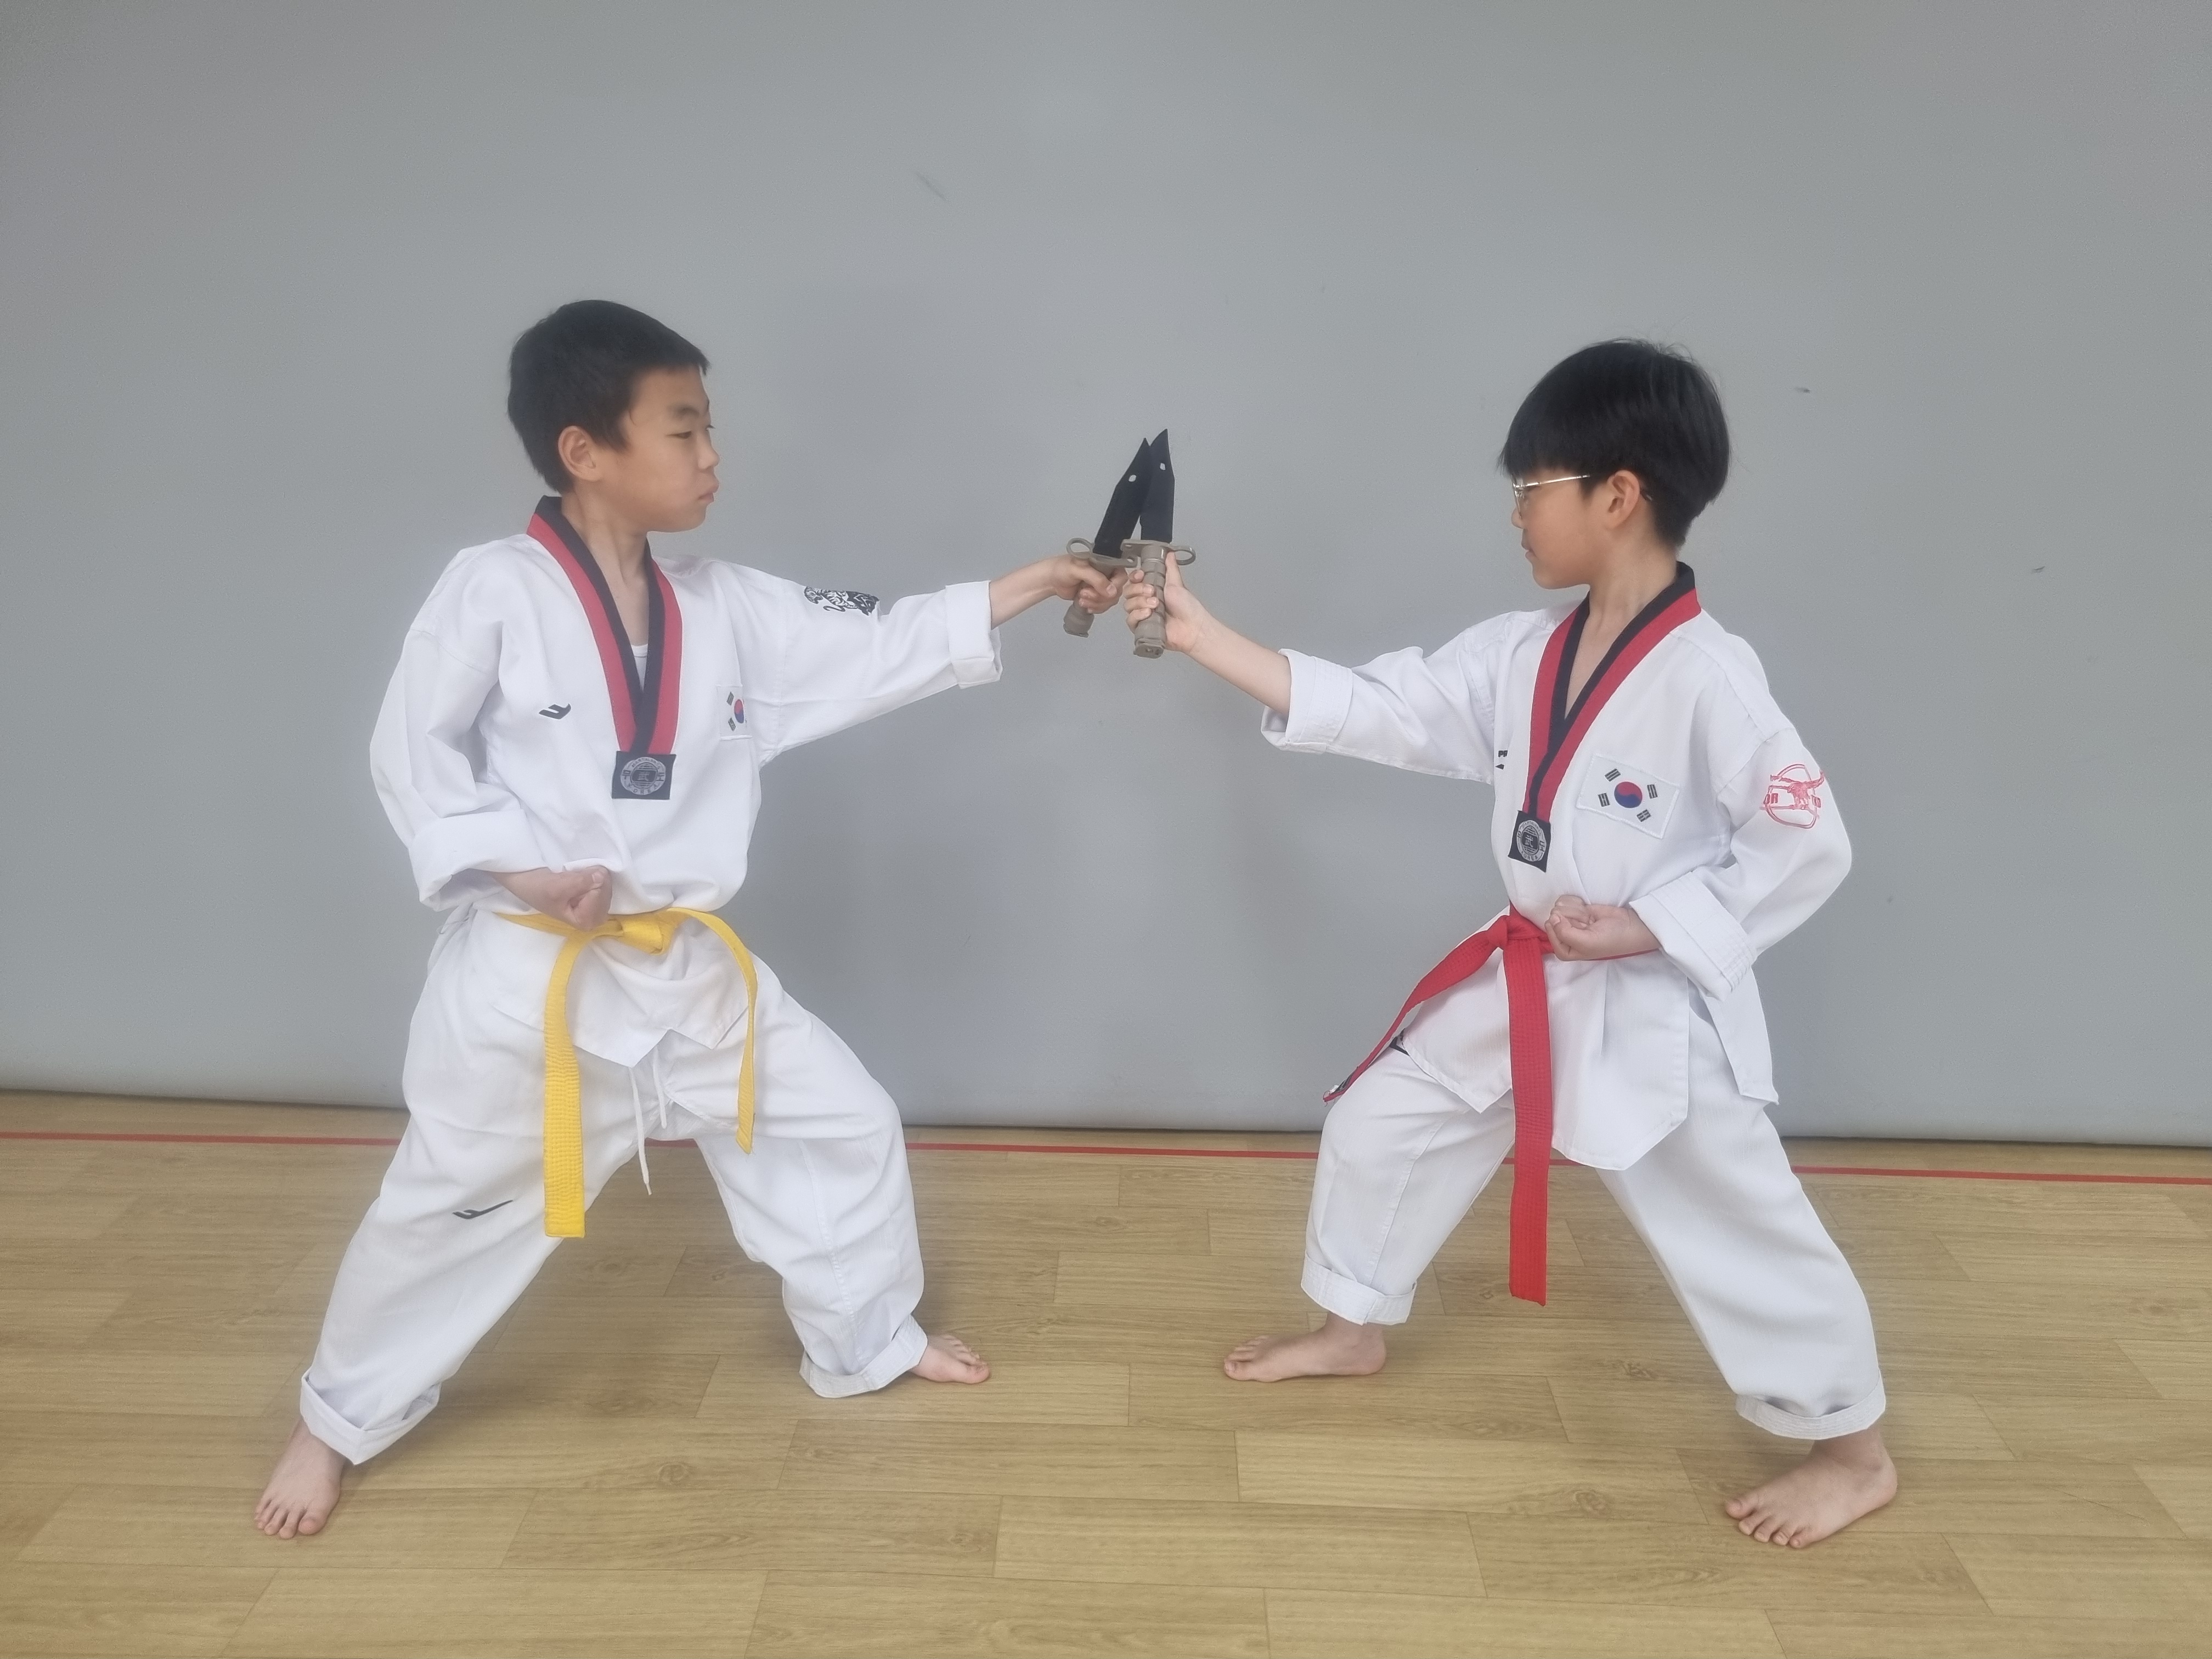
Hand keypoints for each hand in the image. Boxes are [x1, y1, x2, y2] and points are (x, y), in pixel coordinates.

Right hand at [496, 865, 611, 928]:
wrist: (522, 879)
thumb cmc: (536, 888)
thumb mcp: (557, 887)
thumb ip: (581, 883)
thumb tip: (601, 875)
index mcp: (584, 922)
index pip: (600, 900)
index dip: (593, 885)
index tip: (578, 876)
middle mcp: (591, 916)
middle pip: (606, 893)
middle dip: (595, 879)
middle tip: (578, 872)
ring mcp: (592, 904)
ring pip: (605, 885)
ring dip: (594, 874)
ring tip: (576, 873)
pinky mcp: (590, 893)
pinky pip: (601, 881)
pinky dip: (594, 873)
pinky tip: (582, 872)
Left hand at [1053, 553, 1128, 612]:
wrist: (1050, 580)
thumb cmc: (1061, 569)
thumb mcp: (1078, 570)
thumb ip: (1096, 579)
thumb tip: (1112, 592)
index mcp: (1104, 562)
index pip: (1120, 575)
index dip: (1116, 585)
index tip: (1106, 592)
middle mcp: (1105, 574)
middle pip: (1116, 590)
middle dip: (1100, 596)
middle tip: (1084, 593)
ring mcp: (1101, 586)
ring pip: (1110, 600)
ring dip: (1096, 603)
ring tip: (1081, 598)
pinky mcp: (1095, 596)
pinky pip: (1103, 605)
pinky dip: (1094, 607)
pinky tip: (1083, 604)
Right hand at [1122, 547, 1210, 655]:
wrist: (1192, 627)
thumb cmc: (1188, 607)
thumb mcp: (1177, 584)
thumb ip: (1170, 569)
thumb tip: (1169, 553)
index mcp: (1152, 590)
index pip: (1134, 581)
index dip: (1134, 577)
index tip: (1141, 575)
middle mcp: (1145, 602)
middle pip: (1128, 592)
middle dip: (1139, 589)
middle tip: (1153, 592)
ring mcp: (1142, 615)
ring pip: (1128, 605)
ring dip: (1140, 602)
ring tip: (1155, 605)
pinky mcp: (1141, 629)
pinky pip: (1130, 620)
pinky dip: (1138, 615)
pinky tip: (1148, 613)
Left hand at [1543, 894, 1660, 960]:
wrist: (1629, 926)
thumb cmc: (1610, 940)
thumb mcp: (1586, 943)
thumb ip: (1565, 933)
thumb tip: (1552, 917)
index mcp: (1565, 951)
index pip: (1551, 935)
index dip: (1560, 927)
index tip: (1575, 926)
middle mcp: (1565, 935)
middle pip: (1554, 918)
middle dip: (1571, 917)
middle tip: (1587, 924)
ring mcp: (1570, 920)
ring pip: (1559, 907)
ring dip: (1575, 910)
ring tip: (1589, 919)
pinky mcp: (1576, 909)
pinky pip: (1565, 901)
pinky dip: (1576, 903)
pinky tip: (1586, 909)